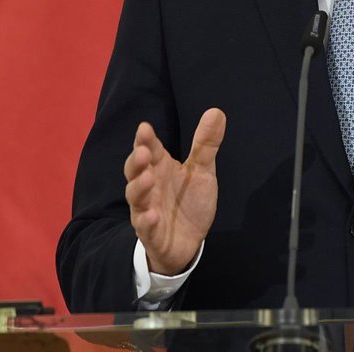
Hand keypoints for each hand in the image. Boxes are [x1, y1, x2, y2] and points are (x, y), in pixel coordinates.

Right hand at [124, 109, 225, 274]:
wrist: (188, 241)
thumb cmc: (189, 201)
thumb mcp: (202, 171)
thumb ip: (206, 144)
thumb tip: (216, 111)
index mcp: (160, 168)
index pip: (150, 150)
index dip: (145, 140)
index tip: (144, 128)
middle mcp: (149, 187)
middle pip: (136, 171)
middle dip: (136, 161)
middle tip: (143, 152)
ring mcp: (147, 210)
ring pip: (136, 198)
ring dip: (139, 188)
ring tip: (147, 178)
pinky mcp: (152, 234)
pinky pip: (146, 227)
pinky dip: (147, 221)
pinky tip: (152, 215)